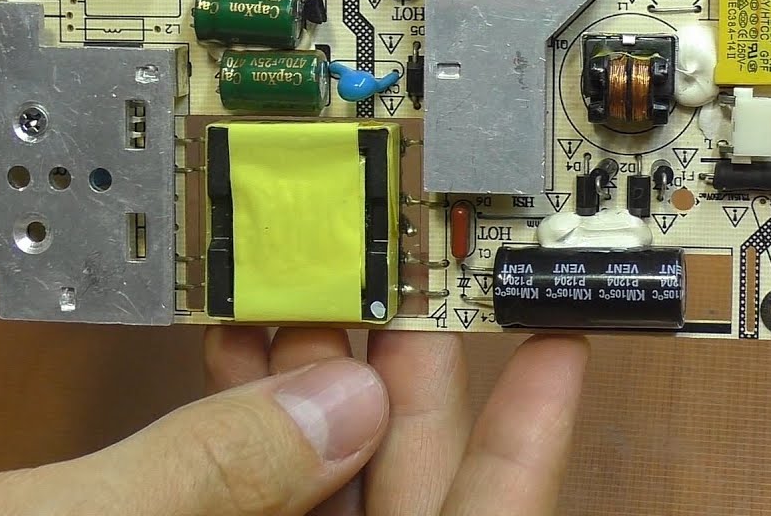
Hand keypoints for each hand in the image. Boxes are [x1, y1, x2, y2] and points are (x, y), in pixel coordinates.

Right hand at [0, 330, 588, 514]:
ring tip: (324, 283)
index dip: (525, 449)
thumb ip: (213, 482)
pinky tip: (242, 347)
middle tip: (416, 276)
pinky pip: (245, 490)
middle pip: (395, 494)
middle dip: (405, 375)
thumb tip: (339, 408)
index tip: (558, 347)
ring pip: (316, 483)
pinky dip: (247, 414)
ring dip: (319, 378)